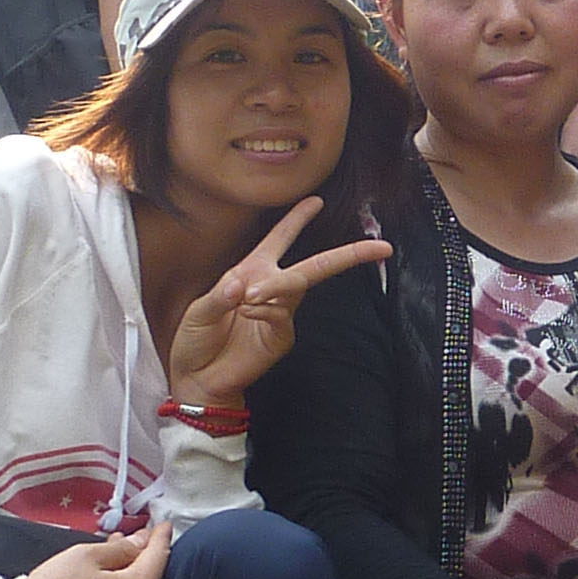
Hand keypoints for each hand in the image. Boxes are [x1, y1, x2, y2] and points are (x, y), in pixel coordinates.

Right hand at [0, 519, 171, 578]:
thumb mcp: (87, 556)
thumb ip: (121, 548)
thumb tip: (140, 542)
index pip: (159, 556)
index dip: (161, 536)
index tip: (163, 524)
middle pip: (149, 574)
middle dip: (143, 551)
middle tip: (138, 533)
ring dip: (128, 567)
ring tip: (117, 547)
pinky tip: (107, 572)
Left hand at [166, 197, 390, 405]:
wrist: (198, 378)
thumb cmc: (196, 340)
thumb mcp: (198, 311)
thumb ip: (219, 296)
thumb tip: (244, 284)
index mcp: (251, 272)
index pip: (279, 239)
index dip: (297, 219)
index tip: (317, 200)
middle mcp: (271, 288)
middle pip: (315, 265)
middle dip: (348, 254)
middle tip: (381, 246)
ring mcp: (280, 314)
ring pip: (296, 286)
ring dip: (275, 285)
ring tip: (247, 297)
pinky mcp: (281, 337)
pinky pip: (282, 314)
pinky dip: (265, 309)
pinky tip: (246, 312)